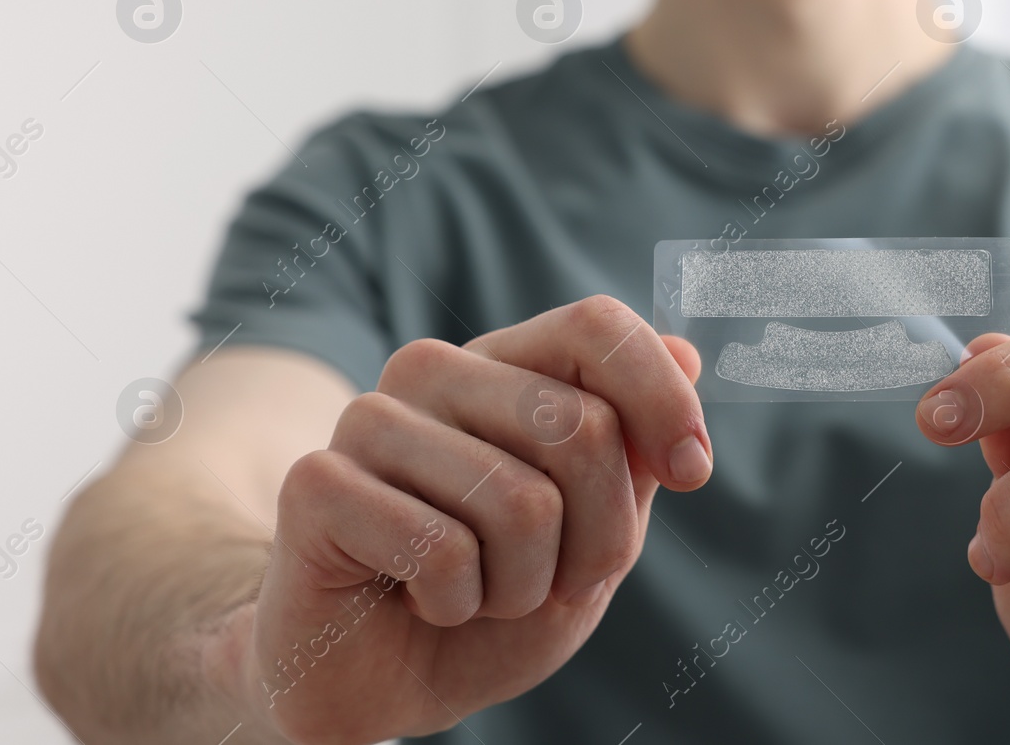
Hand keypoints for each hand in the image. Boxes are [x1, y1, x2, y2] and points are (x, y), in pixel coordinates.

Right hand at [239, 296, 710, 743]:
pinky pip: (443, 550)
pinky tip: (416, 600)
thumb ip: (635, 449)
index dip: (662, 399)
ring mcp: (369, 417)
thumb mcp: (596, 534)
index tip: (691, 472)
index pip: (596, 327)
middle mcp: (434, 371)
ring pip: (522, 502)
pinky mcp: (318, 482)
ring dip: (522, 586)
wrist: (383, 681)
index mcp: (504, 364)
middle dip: (598, 538)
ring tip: (473, 590)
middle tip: (547, 579)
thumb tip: (688, 352)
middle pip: (582, 426)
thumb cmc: (492, 600)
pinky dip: (455, 603)